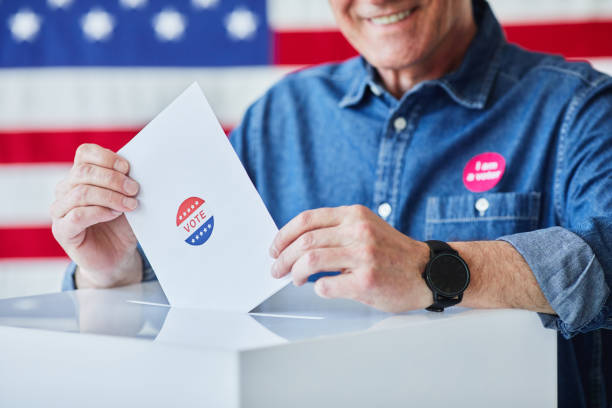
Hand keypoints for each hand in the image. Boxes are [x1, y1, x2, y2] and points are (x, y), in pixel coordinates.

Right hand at [51, 144, 142, 287]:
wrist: (117, 256)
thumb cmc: (122, 224)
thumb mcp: (127, 199)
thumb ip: (126, 183)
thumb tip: (141, 167)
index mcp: (80, 176)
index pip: (85, 153)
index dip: (106, 157)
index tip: (128, 168)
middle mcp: (66, 189)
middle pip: (83, 171)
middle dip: (113, 179)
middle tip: (135, 189)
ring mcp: (60, 210)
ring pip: (81, 192)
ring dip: (110, 196)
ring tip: (130, 204)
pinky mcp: (62, 230)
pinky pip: (78, 215)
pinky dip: (100, 212)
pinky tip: (115, 214)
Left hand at [269, 205, 432, 312]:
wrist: (427, 271)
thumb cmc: (392, 253)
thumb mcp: (365, 227)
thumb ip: (336, 230)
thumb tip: (295, 243)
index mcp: (354, 214)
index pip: (307, 219)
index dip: (284, 235)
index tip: (275, 248)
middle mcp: (358, 231)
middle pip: (304, 241)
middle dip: (283, 258)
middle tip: (277, 269)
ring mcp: (363, 255)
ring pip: (310, 261)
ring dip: (295, 272)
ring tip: (295, 279)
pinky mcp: (366, 280)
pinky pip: (326, 285)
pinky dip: (317, 288)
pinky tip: (322, 288)